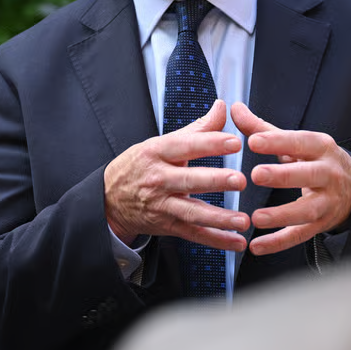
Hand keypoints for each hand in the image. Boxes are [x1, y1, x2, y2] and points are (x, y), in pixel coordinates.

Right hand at [104, 99, 249, 250]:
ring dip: (218, 218)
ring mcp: (162, 204)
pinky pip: (193, 234)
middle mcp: (158, 179)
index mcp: (157, 152)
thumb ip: (197, 128)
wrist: (109, 197)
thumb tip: (222, 107)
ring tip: (242, 220)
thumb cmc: (141, 165)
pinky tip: (236, 242)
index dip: (210, 143)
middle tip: (240, 180)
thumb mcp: (161, 143)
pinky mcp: (167, 225)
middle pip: (189, 180)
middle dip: (215, 180)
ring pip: (192, 212)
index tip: (234, 142)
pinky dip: (216, 240)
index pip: (185, 146)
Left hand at [231, 101, 350, 255]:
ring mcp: (328, 201)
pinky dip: (279, 242)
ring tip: (256, 218)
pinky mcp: (322, 224)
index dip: (277, 142)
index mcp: (321, 147)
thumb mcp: (295, 142)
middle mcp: (329, 173)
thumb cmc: (314, 159)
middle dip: (283, 175)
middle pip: (308, 174)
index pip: (300, 142)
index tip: (253, 140)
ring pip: (307, 210)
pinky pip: (301, 235)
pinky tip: (257, 246)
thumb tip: (234, 108)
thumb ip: (262, 128)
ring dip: (282, 214)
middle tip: (256, 175)